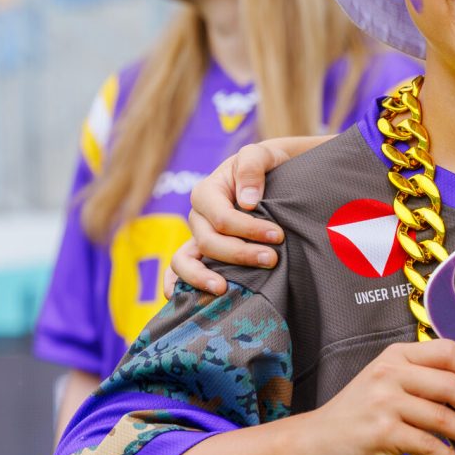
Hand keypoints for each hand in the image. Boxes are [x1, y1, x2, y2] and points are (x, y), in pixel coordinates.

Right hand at [170, 136, 329, 294]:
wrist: (269, 176)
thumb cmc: (264, 165)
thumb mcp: (261, 155)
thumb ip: (251, 168)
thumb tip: (247, 202)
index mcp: (206, 192)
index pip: (222, 218)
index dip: (248, 229)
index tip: (278, 236)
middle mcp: (197, 217)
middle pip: (209, 242)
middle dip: (240, 254)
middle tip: (272, 259)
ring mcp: (197, 237)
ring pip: (186, 261)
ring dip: (203, 278)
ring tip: (224, 290)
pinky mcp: (202, 253)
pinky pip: (180, 271)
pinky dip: (177, 285)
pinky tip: (182, 300)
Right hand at [296, 339, 454, 454]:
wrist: (315, 439)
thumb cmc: (359, 411)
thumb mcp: (386, 380)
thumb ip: (423, 379)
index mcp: (397, 355)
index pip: (448, 352)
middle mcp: (391, 374)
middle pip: (452, 386)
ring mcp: (385, 404)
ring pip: (445, 418)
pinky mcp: (383, 434)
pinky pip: (429, 446)